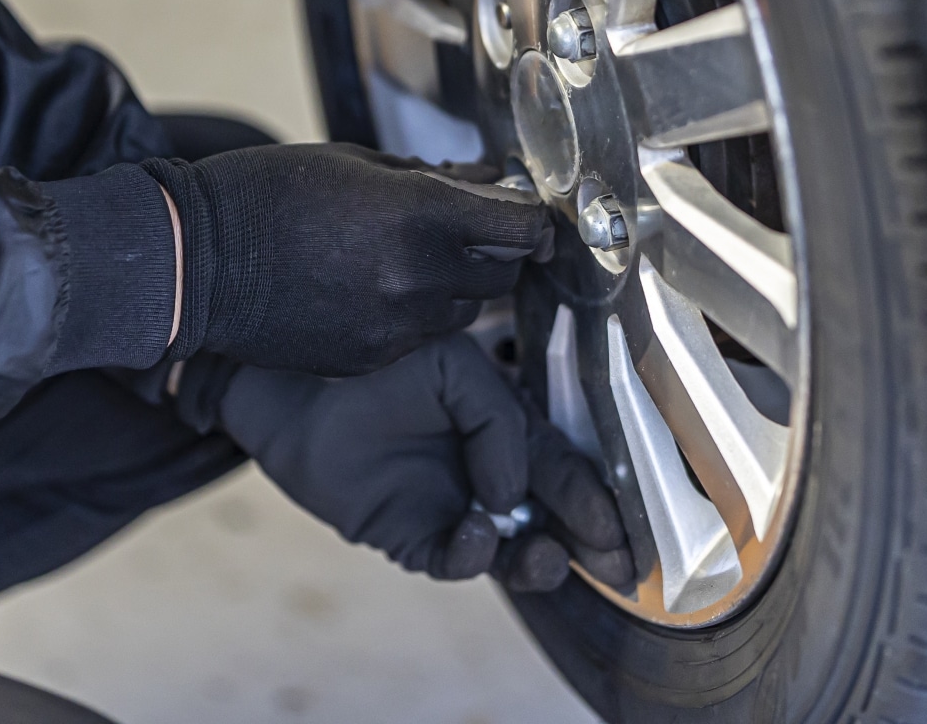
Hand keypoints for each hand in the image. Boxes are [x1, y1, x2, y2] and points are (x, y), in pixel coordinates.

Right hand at [143, 145, 551, 374]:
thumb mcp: (354, 163)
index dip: (531, 217)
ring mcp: (395, 327)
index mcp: (419, 217)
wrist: (193, 263)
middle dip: (495, 250)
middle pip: (503, 274)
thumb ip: (429, 177)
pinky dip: (414, 315)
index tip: (524, 210)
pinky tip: (374, 289)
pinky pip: (419, 338)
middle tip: (471, 229)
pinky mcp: (369, 359)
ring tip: (410, 259)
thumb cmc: (264, 194)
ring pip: (464, 311)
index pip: (522, 228)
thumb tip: (482, 178)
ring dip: (455, 286)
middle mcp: (418, 278)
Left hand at [184, 334, 631, 588]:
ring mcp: (452, 505)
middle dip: (588, 544)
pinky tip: (477, 526)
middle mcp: (486, 470)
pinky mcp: (410, 535)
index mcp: (507, 425)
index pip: (566, 464)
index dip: (601, 497)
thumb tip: (508, 494)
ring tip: (548, 556)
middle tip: (618, 566)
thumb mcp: (456, 370)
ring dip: (539, 559)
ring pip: (511, 549)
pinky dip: (472, 551)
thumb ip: (500, 425)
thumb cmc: (378, 361)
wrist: (296, 381)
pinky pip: (453, 557)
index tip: (630, 528)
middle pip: (551, 516)